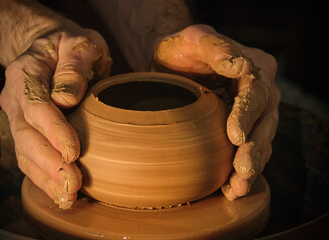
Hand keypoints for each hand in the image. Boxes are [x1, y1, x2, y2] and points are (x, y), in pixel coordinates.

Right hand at [0, 27, 111, 208]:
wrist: (54, 49)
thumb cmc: (71, 46)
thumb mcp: (80, 43)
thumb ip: (74, 65)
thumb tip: (67, 98)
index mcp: (26, 72)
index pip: (36, 105)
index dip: (54, 131)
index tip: (73, 152)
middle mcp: (16, 98)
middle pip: (27, 135)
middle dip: (49, 163)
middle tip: (72, 185)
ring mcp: (19, 117)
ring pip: (25, 152)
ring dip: (46, 178)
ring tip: (67, 197)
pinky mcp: (28, 131)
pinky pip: (30, 157)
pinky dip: (44, 178)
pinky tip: (60, 193)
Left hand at [153, 24, 279, 199]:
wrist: (176, 65)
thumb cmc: (182, 50)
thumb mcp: (192, 40)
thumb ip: (212, 45)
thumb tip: (235, 64)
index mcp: (255, 67)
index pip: (256, 93)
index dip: (247, 115)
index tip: (235, 136)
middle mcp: (261, 92)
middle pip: (264, 122)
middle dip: (253, 149)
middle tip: (241, 170)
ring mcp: (255, 113)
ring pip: (260, 142)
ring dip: (251, 167)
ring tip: (237, 188)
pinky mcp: (243, 129)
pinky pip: (248, 151)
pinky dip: (241, 171)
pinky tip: (231, 189)